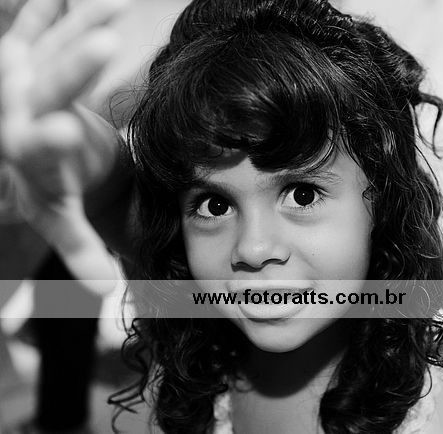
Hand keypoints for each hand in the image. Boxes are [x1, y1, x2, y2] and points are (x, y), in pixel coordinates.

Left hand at [0, 0, 129, 292]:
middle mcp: (17, 112)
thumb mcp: (60, 217)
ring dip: (77, 24)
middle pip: (42, 90)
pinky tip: (103, 0)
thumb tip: (108, 296)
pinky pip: (46, 27)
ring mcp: (19, 77)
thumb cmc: (46, 183)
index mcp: (26, 157)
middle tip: (104, 46)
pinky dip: (68, 11)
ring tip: (110, 9)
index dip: (44, 141)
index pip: (33, 150)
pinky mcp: (27, 53)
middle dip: (72, 69)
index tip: (61, 133)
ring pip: (46, 45)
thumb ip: (82, 252)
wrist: (23, 144)